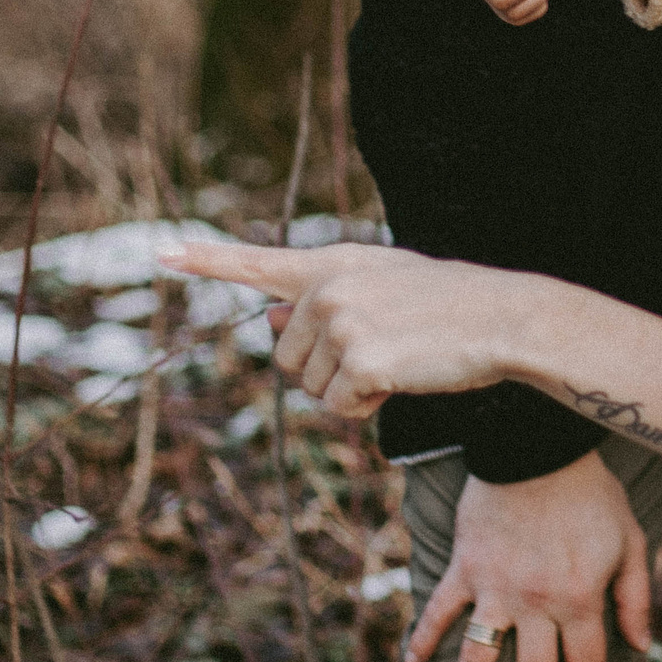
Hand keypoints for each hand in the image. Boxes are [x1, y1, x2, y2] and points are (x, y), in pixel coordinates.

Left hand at [159, 243, 515, 416]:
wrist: (503, 318)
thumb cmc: (448, 306)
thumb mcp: (381, 290)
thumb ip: (321, 302)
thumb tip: (266, 319)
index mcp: (333, 263)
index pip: (258, 262)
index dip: (205, 260)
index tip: (159, 252)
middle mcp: (328, 287)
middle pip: (288, 356)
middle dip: (327, 369)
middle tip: (385, 348)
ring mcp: (341, 322)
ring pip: (312, 387)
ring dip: (351, 389)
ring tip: (400, 358)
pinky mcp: (359, 359)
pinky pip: (340, 408)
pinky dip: (369, 407)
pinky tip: (405, 377)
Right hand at [405, 453, 652, 661]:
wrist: (538, 446)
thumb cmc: (591, 493)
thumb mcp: (630, 541)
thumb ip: (635, 597)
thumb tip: (641, 646)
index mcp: (579, 598)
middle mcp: (535, 603)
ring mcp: (494, 589)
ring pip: (478, 660)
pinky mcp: (465, 569)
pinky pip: (438, 610)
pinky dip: (423, 637)